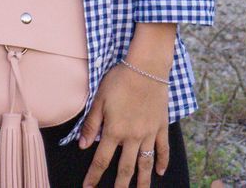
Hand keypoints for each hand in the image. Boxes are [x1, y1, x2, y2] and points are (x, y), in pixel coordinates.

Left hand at [78, 64, 170, 187]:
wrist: (146, 69)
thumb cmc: (119, 81)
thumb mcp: (98, 100)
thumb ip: (91, 124)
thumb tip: (82, 145)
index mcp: (114, 131)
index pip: (102, 159)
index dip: (94, 175)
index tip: (88, 187)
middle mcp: (132, 137)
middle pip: (126, 167)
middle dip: (120, 185)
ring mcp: (149, 133)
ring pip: (146, 163)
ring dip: (143, 181)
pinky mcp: (161, 127)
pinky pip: (163, 149)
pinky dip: (162, 161)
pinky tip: (160, 172)